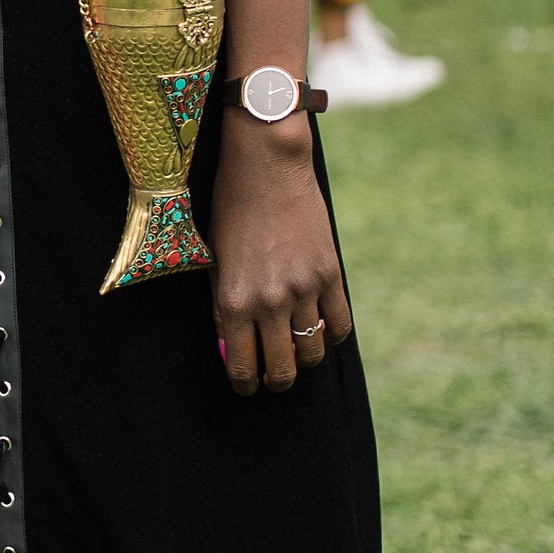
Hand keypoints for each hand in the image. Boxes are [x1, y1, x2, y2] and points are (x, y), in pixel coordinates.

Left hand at [210, 114, 351, 394]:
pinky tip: (322, 331)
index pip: (241, 366)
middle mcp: (267, 302)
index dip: (245, 384)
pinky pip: (339, 323)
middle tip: (274, 378)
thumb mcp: (214, 260)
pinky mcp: (329, 273)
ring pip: (312, 350)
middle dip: (277, 381)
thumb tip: (232, 346)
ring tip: (298, 353)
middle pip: (282, 368)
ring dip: (305, 359)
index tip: (247, 385)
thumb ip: (223, 305)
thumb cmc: (230, 209)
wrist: (265, 166)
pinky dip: (332, 335)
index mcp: (231, 301)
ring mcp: (302, 289)